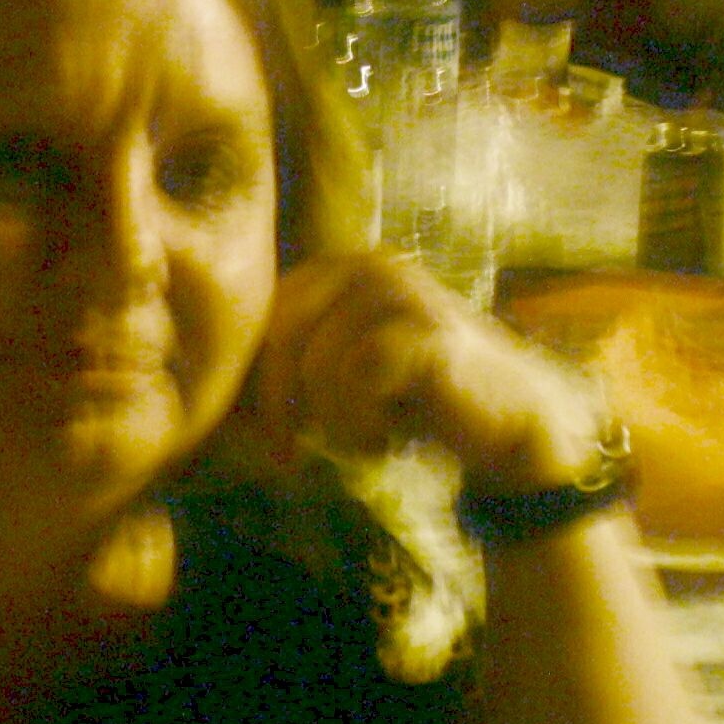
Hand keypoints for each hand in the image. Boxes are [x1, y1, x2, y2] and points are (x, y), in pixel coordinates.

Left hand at [247, 252, 604, 493]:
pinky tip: (390, 438)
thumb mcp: (340, 375)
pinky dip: (361, 424)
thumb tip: (209, 404)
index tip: (268, 437)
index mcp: (337, 270)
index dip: (253, 382)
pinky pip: (356, 378)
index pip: (263, 319)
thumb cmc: (417, 402)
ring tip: (367, 440)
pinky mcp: (425, 330)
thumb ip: (286, 370)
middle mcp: (365, 266)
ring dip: (332, 422)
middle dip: (277, 404)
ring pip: (314, 362)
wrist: (514, 422)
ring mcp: (399, 292)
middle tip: (292, 456)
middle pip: (278, 334)